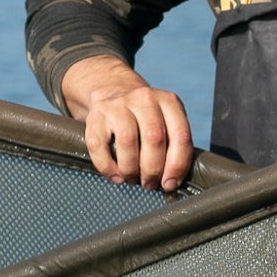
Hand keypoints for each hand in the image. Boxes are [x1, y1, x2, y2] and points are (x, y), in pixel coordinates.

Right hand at [60, 55, 192, 190]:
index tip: (170, 183)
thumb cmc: (146, 121)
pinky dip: (108, 167)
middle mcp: (144, 98)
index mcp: (169, 101)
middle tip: (149, 184)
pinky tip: (116, 175)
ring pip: (127, 142)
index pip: (180, 136)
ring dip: (131, 169)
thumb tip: (171, 182)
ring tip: (132, 179)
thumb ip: (174, 147)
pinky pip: (99, 147)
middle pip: (154, 139)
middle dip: (153, 170)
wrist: (114, 93)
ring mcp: (118, 105)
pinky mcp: (96, 116)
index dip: (177, 165)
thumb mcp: (166, 123)